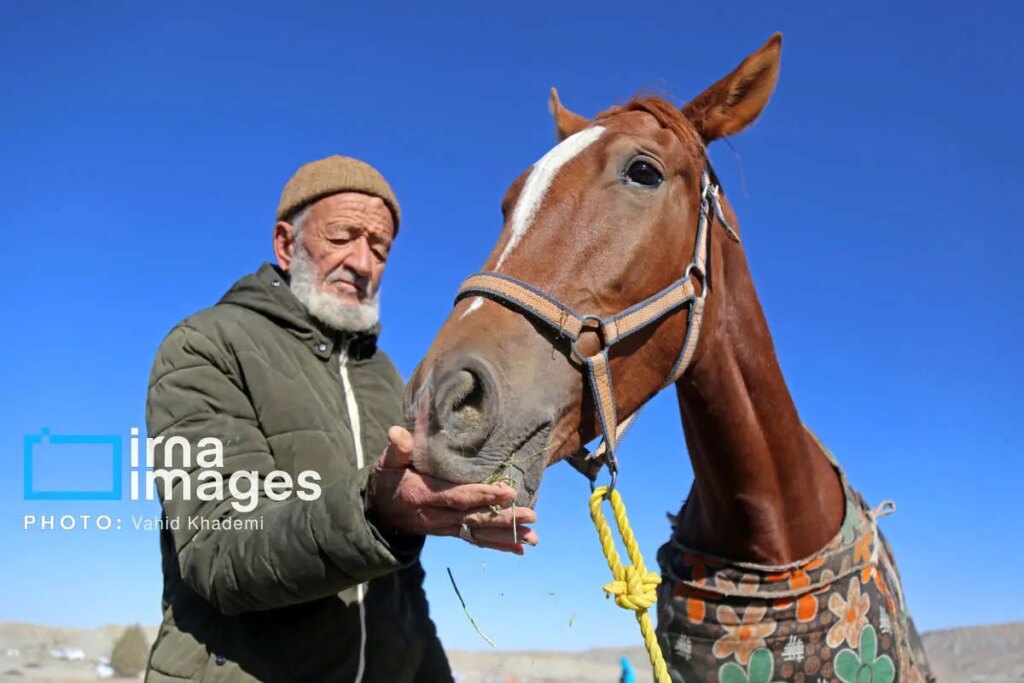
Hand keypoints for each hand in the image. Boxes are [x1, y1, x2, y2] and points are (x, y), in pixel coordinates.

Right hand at [366, 426, 538, 553]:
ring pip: (479, 533)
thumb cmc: (386, 481)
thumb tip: (397, 431)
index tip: (506, 491)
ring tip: (533, 537)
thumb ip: (396, 449)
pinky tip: (520, 548)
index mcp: (423, 496)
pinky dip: (499, 545)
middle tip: (531, 516)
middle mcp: (437, 516)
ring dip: (507, 535)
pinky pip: (476, 540)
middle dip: (504, 519)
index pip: (457, 497)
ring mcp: (445, 527)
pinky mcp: (451, 532)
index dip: (481, 495)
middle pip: (474, 519)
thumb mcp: (387, 463)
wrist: (378, 514)